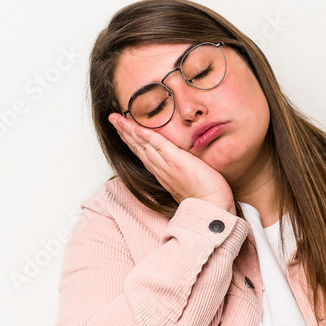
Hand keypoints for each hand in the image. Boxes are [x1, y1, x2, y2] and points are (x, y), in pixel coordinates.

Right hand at [108, 114, 234, 213]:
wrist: (212, 207)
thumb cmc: (207, 197)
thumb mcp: (191, 181)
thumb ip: (183, 171)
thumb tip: (186, 163)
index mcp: (164, 173)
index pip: (144, 153)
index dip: (132, 141)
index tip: (122, 130)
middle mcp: (161, 169)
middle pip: (138, 148)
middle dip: (124, 132)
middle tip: (112, 119)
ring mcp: (167, 166)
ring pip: (143, 145)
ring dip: (129, 131)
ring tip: (117, 119)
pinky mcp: (177, 161)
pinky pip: (158, 145)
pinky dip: (146, 136)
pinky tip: (136, 128)